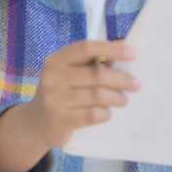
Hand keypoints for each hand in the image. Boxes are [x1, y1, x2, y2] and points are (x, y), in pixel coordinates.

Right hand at [21, 40, 139, 148]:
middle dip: (121, 79)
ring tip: (124, 100)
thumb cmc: (61, 92)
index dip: (111, 49)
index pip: (86, 48)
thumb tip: (124, 49)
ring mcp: (55, 99)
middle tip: (136, 84)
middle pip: (96, 75)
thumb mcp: (68, 73)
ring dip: (117, 98)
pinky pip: (93, 115)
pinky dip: (105, 113)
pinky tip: (107, 113)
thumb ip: (91, 62)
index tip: (133, 53)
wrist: (36, 123)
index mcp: (56, 60)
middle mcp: (53, 77)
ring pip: (97, 96)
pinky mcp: (61, 120)